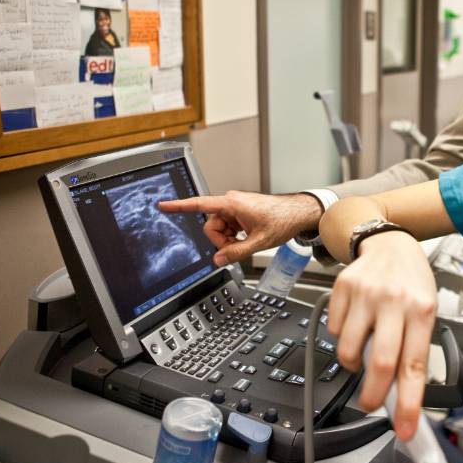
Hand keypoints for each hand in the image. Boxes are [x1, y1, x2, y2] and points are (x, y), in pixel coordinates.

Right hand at [158, 191, 321, 265]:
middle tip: (237, 248)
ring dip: (228, 240)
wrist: (298, 213)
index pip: (200, 205)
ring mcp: (235, 207)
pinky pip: (228, 227)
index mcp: (232, 203)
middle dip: (221, 241)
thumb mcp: (259, 242)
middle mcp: (231, 202)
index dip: (179, 206)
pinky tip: (247, 238)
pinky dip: (234, 236)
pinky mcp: (239, 212)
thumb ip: (236, 252)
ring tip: (247, 242)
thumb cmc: (282, 220)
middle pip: (211, 226)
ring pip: (219, 229)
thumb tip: (218, 260)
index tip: (163, 205)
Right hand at [327, 230, 436, 441]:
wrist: (389, 243)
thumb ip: (413, 349)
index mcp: (421, 310)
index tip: (404, 429)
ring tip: (364, 349)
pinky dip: (342, 336)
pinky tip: (355, 321)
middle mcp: (393, 300)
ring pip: (349, 350)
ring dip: (354, 363)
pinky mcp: (342, 287)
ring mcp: (365, 293)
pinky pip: (334, 330)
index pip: (414, 367)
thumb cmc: (411, 281)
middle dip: (372, 395)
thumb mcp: (425, 310)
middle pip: (379, 363)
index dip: (407, 404)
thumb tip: (399, 395)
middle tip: (370, 404)